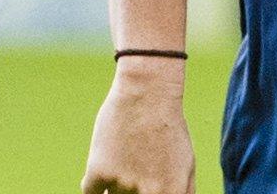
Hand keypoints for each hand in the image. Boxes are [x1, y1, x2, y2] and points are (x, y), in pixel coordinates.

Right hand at [83, 61, 193, 193]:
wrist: (147, 93)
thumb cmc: (168, 129)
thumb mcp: (186, 166)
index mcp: (173, 193)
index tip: (140, 193)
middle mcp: (149, 193)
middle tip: (128, 180)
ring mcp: (122, 185)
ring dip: (113, 190)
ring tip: (126, 163)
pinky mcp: (98, 172)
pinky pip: (90, 192)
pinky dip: (94, 183)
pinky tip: (106, 161)